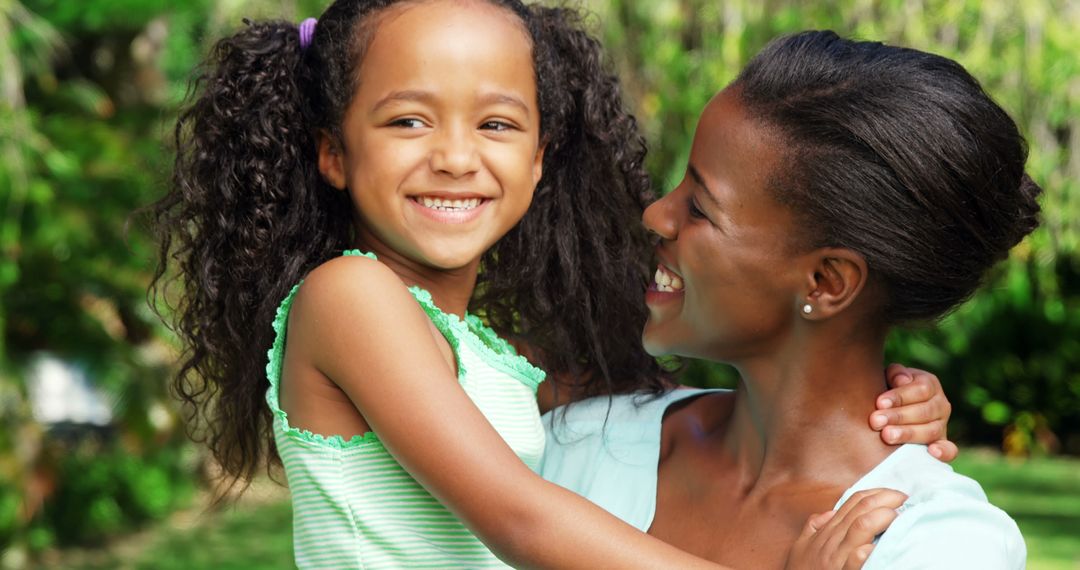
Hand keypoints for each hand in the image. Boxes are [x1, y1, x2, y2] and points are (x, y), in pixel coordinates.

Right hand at [786, 488, 907, 569]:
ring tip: (898, 517)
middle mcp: (833, 539)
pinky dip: (866, 551)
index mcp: (828, 530)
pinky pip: (855, 560)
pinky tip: (877, 546)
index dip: (875, 493)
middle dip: (885, 500)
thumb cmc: (801, 569)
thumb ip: (813, 527)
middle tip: (904, 498)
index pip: (853, 502)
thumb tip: (829, 513)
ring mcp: (837, 557)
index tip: (893, 493)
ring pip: (860, 528)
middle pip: (861, 510)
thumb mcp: (802, 545)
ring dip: (881, 518)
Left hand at [870, 364, 957, 461]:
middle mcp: (940, 405)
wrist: (890, 409)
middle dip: (898, 417)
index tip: (879, 403)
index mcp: (930, 385)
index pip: (921, 390)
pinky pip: (950, 450)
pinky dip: (944, 452)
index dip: (900, 396)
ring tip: (886, 436)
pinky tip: (932, 452)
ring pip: (931, 431)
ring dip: (908, 434)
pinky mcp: (941, 444)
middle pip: (924, 411)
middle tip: (876, 421)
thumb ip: (896, 374)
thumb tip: (903, 380)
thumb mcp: (890, 377)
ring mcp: (942, 425)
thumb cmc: (888, 390)